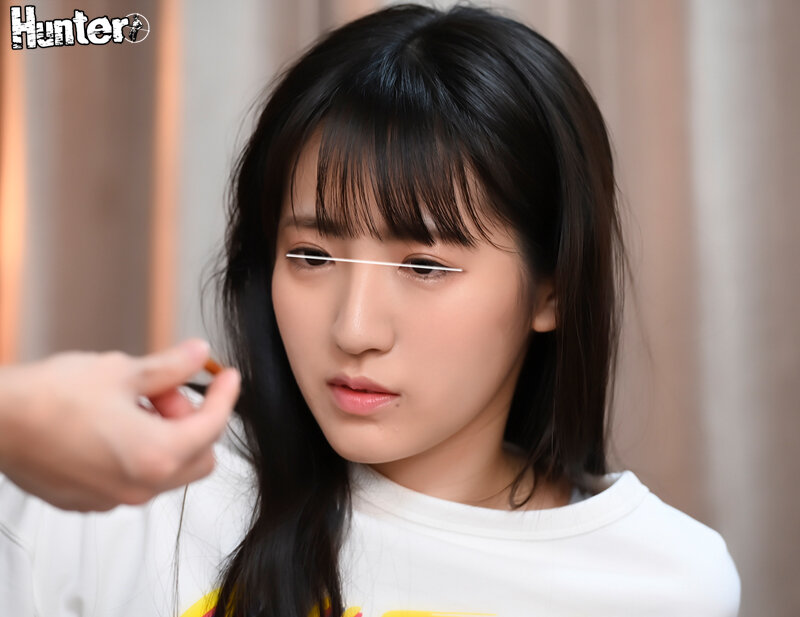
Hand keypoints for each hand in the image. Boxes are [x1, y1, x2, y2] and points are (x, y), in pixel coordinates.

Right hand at [0, 339, 240, 511]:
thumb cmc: (50, 398)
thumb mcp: (122, 371)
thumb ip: (170, 367)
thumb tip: (198, 355)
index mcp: (157, 455)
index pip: (214, 426)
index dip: (225, 396)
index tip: (227, 378)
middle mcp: (140, 487)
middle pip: (199, 457)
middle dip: (194, 422)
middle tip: (167, 393)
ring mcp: (114, 499)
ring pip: (167, 471)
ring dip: (167, 437)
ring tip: (136, 404)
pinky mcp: (90, 501)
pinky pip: (133, 480)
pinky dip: (139, 454)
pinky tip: (115, 426)